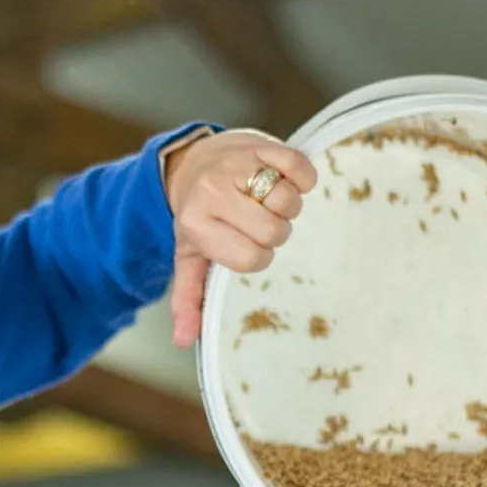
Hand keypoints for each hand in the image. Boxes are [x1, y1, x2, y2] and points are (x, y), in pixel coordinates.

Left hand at [163, 130, 317, 347]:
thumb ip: (188, 298)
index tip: (249, 246)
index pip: (249, 258)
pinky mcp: (260, 144)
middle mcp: (213, 193)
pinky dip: (301, 178)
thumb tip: (185, 341)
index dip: (258, 257)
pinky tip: (285, 180)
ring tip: (269, 201)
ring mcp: (237, 165)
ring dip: (287, 206)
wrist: (191, 161)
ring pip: (288, 201)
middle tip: (260, 223)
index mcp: (196, 225)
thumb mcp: (188, 256)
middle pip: (272, 231)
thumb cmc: (197, 216)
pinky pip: (299, 167)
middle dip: (274, 233)